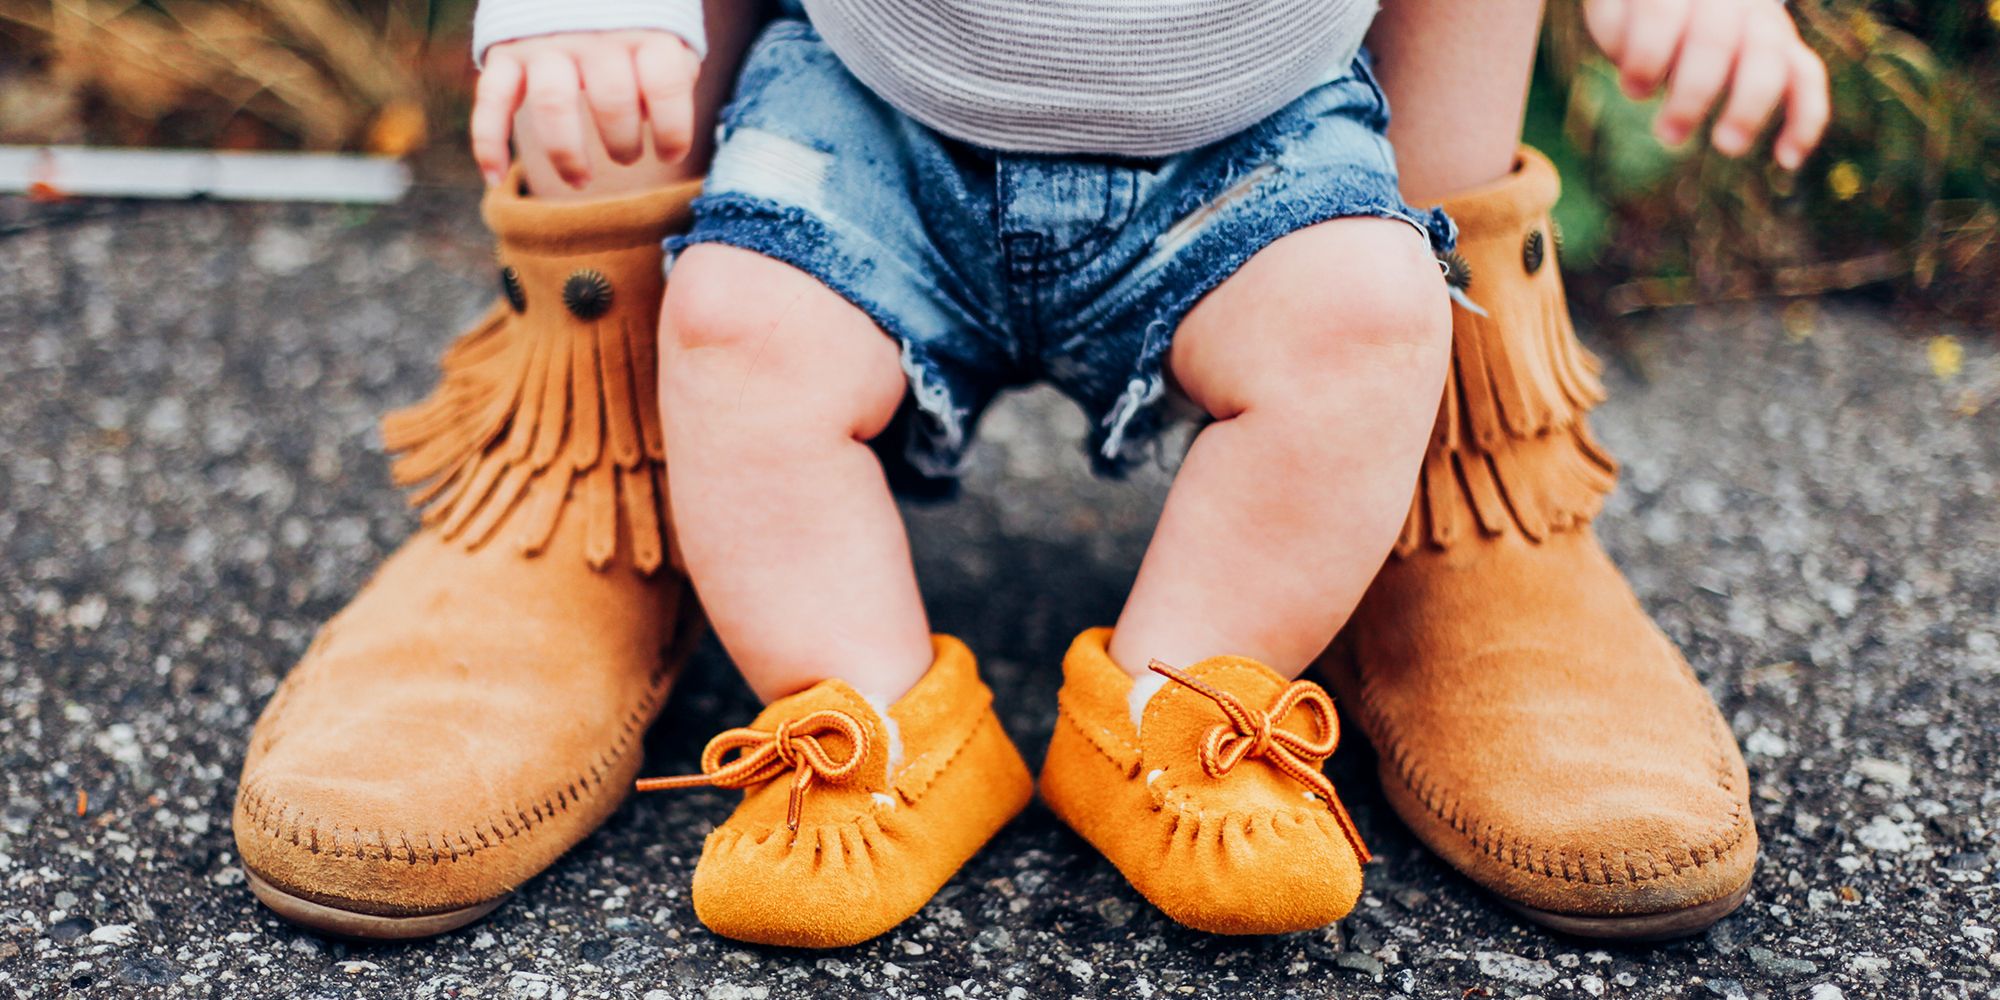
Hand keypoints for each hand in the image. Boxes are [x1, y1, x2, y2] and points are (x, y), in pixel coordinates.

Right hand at [471, 30, 699, 187]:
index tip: (669, 154)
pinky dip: (488, 141)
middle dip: (623, 144)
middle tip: (626, 157)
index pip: (665, 85)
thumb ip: (673, 77)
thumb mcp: (666, 39)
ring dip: (567, 153)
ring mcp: (547, 44)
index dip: (673, 130)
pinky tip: (494, 176)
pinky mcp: (506, 52)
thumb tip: (656, 123)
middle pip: (611, 100)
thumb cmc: (632, 25)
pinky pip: (492, 99)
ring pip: (553, 104)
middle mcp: (594, 36)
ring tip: (581, 179)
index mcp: (643, 32)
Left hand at [1584, 0, 1829, 169]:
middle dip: (1692, 93)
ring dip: (1749, 106)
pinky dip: (1806, 117)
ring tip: (1727, 146)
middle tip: (1668, 135)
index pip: (1663, 12)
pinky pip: (1808, 77)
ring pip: (1769, 57)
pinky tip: (1788, 159)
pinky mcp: (1785, 47)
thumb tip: (1643, 81)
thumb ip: (1616, 27)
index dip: (1647, 56)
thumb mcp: (1614, 7)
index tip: (1634, 91)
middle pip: (1717, 39)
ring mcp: (1762, 19)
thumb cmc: (1636, 8)